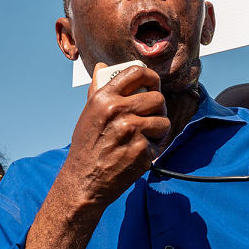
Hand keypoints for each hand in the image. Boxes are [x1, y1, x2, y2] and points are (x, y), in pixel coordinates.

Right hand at [60, 63, 170, 208]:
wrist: (84, 181)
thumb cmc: (86, 147)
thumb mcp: (88, 114)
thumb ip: (98, 90)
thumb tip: (102, 67)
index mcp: (104, 98)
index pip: (136, 73)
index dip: (150, 77)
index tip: (153, 84)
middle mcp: (118, 111)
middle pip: (157, 98)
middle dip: (158, 109)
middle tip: (151, 117)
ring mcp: (132, 130)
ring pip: (163, 121)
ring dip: (158, 131)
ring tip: (144, 138)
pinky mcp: (142, 150)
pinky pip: (159, 143)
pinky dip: (152, 150)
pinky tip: (137, 154)